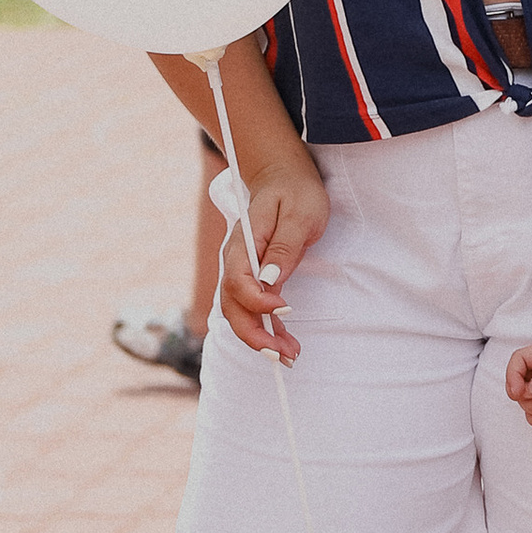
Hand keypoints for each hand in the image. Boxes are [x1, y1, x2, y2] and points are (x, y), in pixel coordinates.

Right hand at [215, 153, 327, 360]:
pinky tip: (284, 343)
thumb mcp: (299, 214)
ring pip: (239, 313)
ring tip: (289, 356)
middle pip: (232, 306)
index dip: (258, 302)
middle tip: (284, 354)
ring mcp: (242, 271)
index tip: (285, 309)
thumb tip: (270, 280)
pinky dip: (265, 329)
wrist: (283, 176)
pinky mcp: (253, 278)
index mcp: (243, 243)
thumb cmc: (295, 191)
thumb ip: (284, 247)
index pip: (238, 282)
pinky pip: (252, 308)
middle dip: (255, 335)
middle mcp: (235, 261)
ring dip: (260, 338)